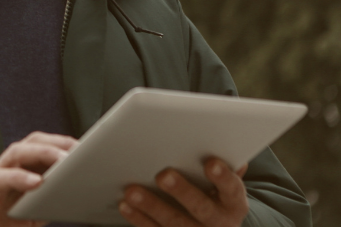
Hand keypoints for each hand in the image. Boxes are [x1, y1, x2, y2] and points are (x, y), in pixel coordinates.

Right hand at [0, 131, 76, 226]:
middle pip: (33, 141)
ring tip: (63, 160)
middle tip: (80, 149)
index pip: (45, 144)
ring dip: (42, 153)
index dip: (66, 142)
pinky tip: (37, 183)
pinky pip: (3, 177)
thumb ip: (51, 198)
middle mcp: (10, 164)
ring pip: (17, 151)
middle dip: (57, 142)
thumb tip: (78, 197)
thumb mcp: (33, 207)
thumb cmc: (1, 214)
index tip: (89, 147)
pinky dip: (20, 177)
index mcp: (22, 166)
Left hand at [118, 158, 248, 226]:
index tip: (211, 163)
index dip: (223, 177)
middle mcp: (219, 222)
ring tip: (132, 191)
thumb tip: (223, 141)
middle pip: (201, 208)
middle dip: (182, 192)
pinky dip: (139, 219)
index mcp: (233, 204)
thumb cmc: (216, 196)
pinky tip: (126, 205)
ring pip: (175, 222)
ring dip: (152, 206)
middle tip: (163, 176)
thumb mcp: (225, 185)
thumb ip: (224, 165)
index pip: (232, 189)